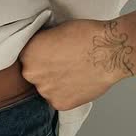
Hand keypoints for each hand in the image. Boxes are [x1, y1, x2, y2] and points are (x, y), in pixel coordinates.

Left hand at [17, 17, 135, 109]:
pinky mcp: (60, 104)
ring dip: (56, 84)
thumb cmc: (86, 36)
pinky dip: (68, 94)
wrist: (108, 51)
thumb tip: (41, 52)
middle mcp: (31, 74)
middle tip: (64, 65)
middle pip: (34, 75)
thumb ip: (41, 46)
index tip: (50, 57)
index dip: (40, 58)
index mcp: (27, 54)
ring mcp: (45, 91)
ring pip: (47, 89)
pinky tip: (79, 83)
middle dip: (46, 72)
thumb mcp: (54, 31)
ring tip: (74, 74)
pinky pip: (59, 100)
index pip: (26, 59)